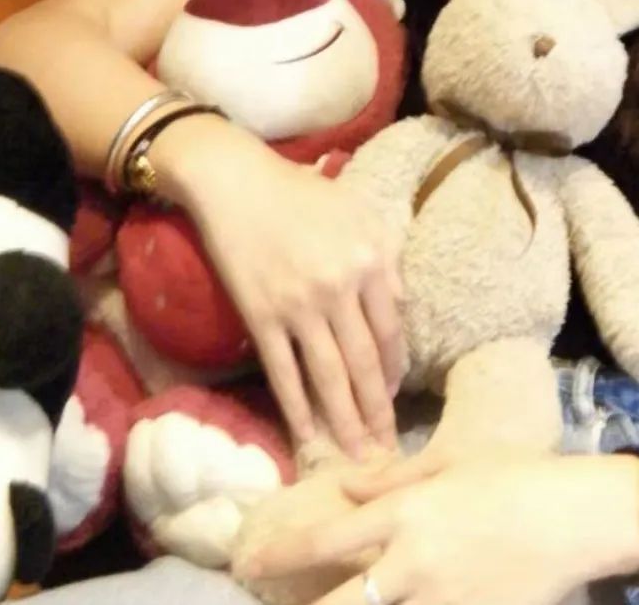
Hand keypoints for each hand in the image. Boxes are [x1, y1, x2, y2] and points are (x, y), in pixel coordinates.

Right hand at [152, 116, 406, 458]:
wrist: (237, 182)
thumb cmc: (302, 193)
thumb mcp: (359, 212)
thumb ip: (386, 257)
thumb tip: (401, 308)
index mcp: (370, 258)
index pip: (392, 330)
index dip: (395, 370)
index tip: (396, 396)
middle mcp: (339, 286)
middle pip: (365, 363)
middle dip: (377, 411)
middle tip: (387, 450)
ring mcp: (299, 305)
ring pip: (329, 377)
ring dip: (345, 422)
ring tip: (356, 455)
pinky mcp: (262, 316)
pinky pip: (285, 373)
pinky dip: (297, 409)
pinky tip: (307, 436)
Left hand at [241, 450, 638, 604]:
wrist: (582, 516)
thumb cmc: (518, 476)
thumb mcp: (452, 463)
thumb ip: (392, 480)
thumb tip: (346, 488)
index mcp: (409, 514)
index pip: (329, 538)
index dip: (282, 554)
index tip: (248, 564)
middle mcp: (416, 564)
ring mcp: (445, 603)